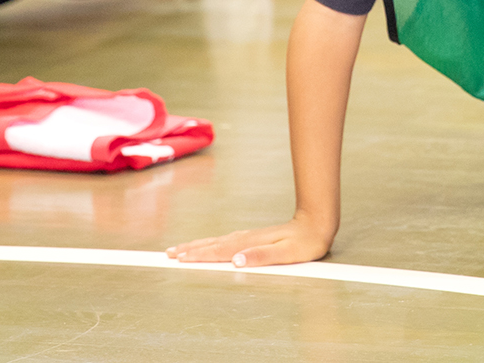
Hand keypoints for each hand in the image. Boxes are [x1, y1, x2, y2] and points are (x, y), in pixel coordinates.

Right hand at [166, 215, 334, 267]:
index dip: (196, 255)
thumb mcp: (286, 253)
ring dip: (196, 246)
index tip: (177, 258)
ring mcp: (247, 237)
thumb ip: (261, 256)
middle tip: (167, 254)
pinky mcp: (251, 237)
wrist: (316, 224)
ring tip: (179, 249)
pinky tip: (207, 246)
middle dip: (188, 249)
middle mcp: (244, 239)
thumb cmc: (304, 243)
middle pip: (210, 244)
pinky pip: (223, 241)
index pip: (217, 251)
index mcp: (249, 244)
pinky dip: (210, 244)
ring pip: (215, 241)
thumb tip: (236, 259)